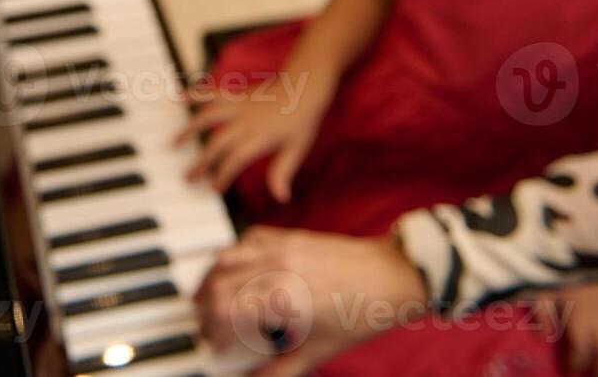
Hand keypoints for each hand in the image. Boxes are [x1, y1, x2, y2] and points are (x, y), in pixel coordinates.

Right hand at [176, 68, 333, 201]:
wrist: (304, 86)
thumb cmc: (302, 120)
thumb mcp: (297, 149)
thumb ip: (283, 172)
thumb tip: (281, 198)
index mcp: (261, 137)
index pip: (236, 160)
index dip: (223, 175)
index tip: (214, 189)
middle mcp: (245, 121)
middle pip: (217, 143)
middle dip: (201, 163)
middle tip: (188, 178)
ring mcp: (238, 106)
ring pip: (207, 116)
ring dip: (189, 129)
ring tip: (174, 143)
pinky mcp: (235, 95)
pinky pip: (212, 93)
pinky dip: (194, 94)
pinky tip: (178, 97)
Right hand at [194, 227, 426, 376]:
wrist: (392, 276)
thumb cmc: (361, 314)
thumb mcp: (320, 350)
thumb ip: (282, 369)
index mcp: (282, 299)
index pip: (223, 311)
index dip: (212, 331)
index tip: (217, 345)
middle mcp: (275, 268)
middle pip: (217, 285)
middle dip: (206, 310)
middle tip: (210, 328)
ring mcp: (280, 247)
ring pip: (224, 258)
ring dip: (211, 280)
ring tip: (210, 301)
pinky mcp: (288, 235)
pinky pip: (246, 239)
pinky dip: (233, 256)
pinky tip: (235, 272)